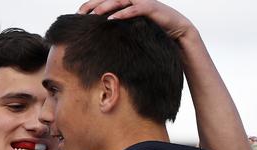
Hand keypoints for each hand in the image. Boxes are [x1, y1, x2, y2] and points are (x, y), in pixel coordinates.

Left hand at [78, 0, 194, 40]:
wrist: (177, 31)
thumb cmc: (154, 32)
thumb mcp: (133, 30)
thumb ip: (120, 29)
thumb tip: (102, 39)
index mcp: (127, 2)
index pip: (106, 0)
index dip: (91, 5)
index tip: (78, 14)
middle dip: (94, 4)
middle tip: (81, 13)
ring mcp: (142, 1)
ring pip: (120, 0)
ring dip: (106, 6)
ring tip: (94, 14)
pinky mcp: (151, 7)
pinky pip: (135, 8)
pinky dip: (123, 13)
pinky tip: (112, 19)